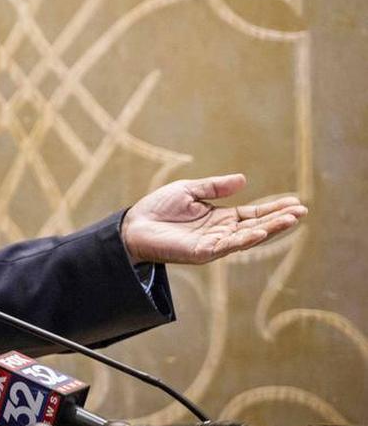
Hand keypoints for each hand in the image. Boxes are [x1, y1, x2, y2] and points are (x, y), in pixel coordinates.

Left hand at [121, 174, 306, 264]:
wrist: (133, 225)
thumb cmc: (158, 209)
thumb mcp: (189, 191)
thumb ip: (214, 187)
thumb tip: (243, 180)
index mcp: (219, 218)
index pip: (253, 214)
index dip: (273, 210)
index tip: (295, 203)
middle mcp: (220, 233)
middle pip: (256, 226)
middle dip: (279, 220)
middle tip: (301, 212)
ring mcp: (212, 244)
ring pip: (247, 238)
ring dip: (269, 229)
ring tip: (290, 220)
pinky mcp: (201, 253)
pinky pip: (226, 247)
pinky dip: (244, 240)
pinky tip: (259, 233)